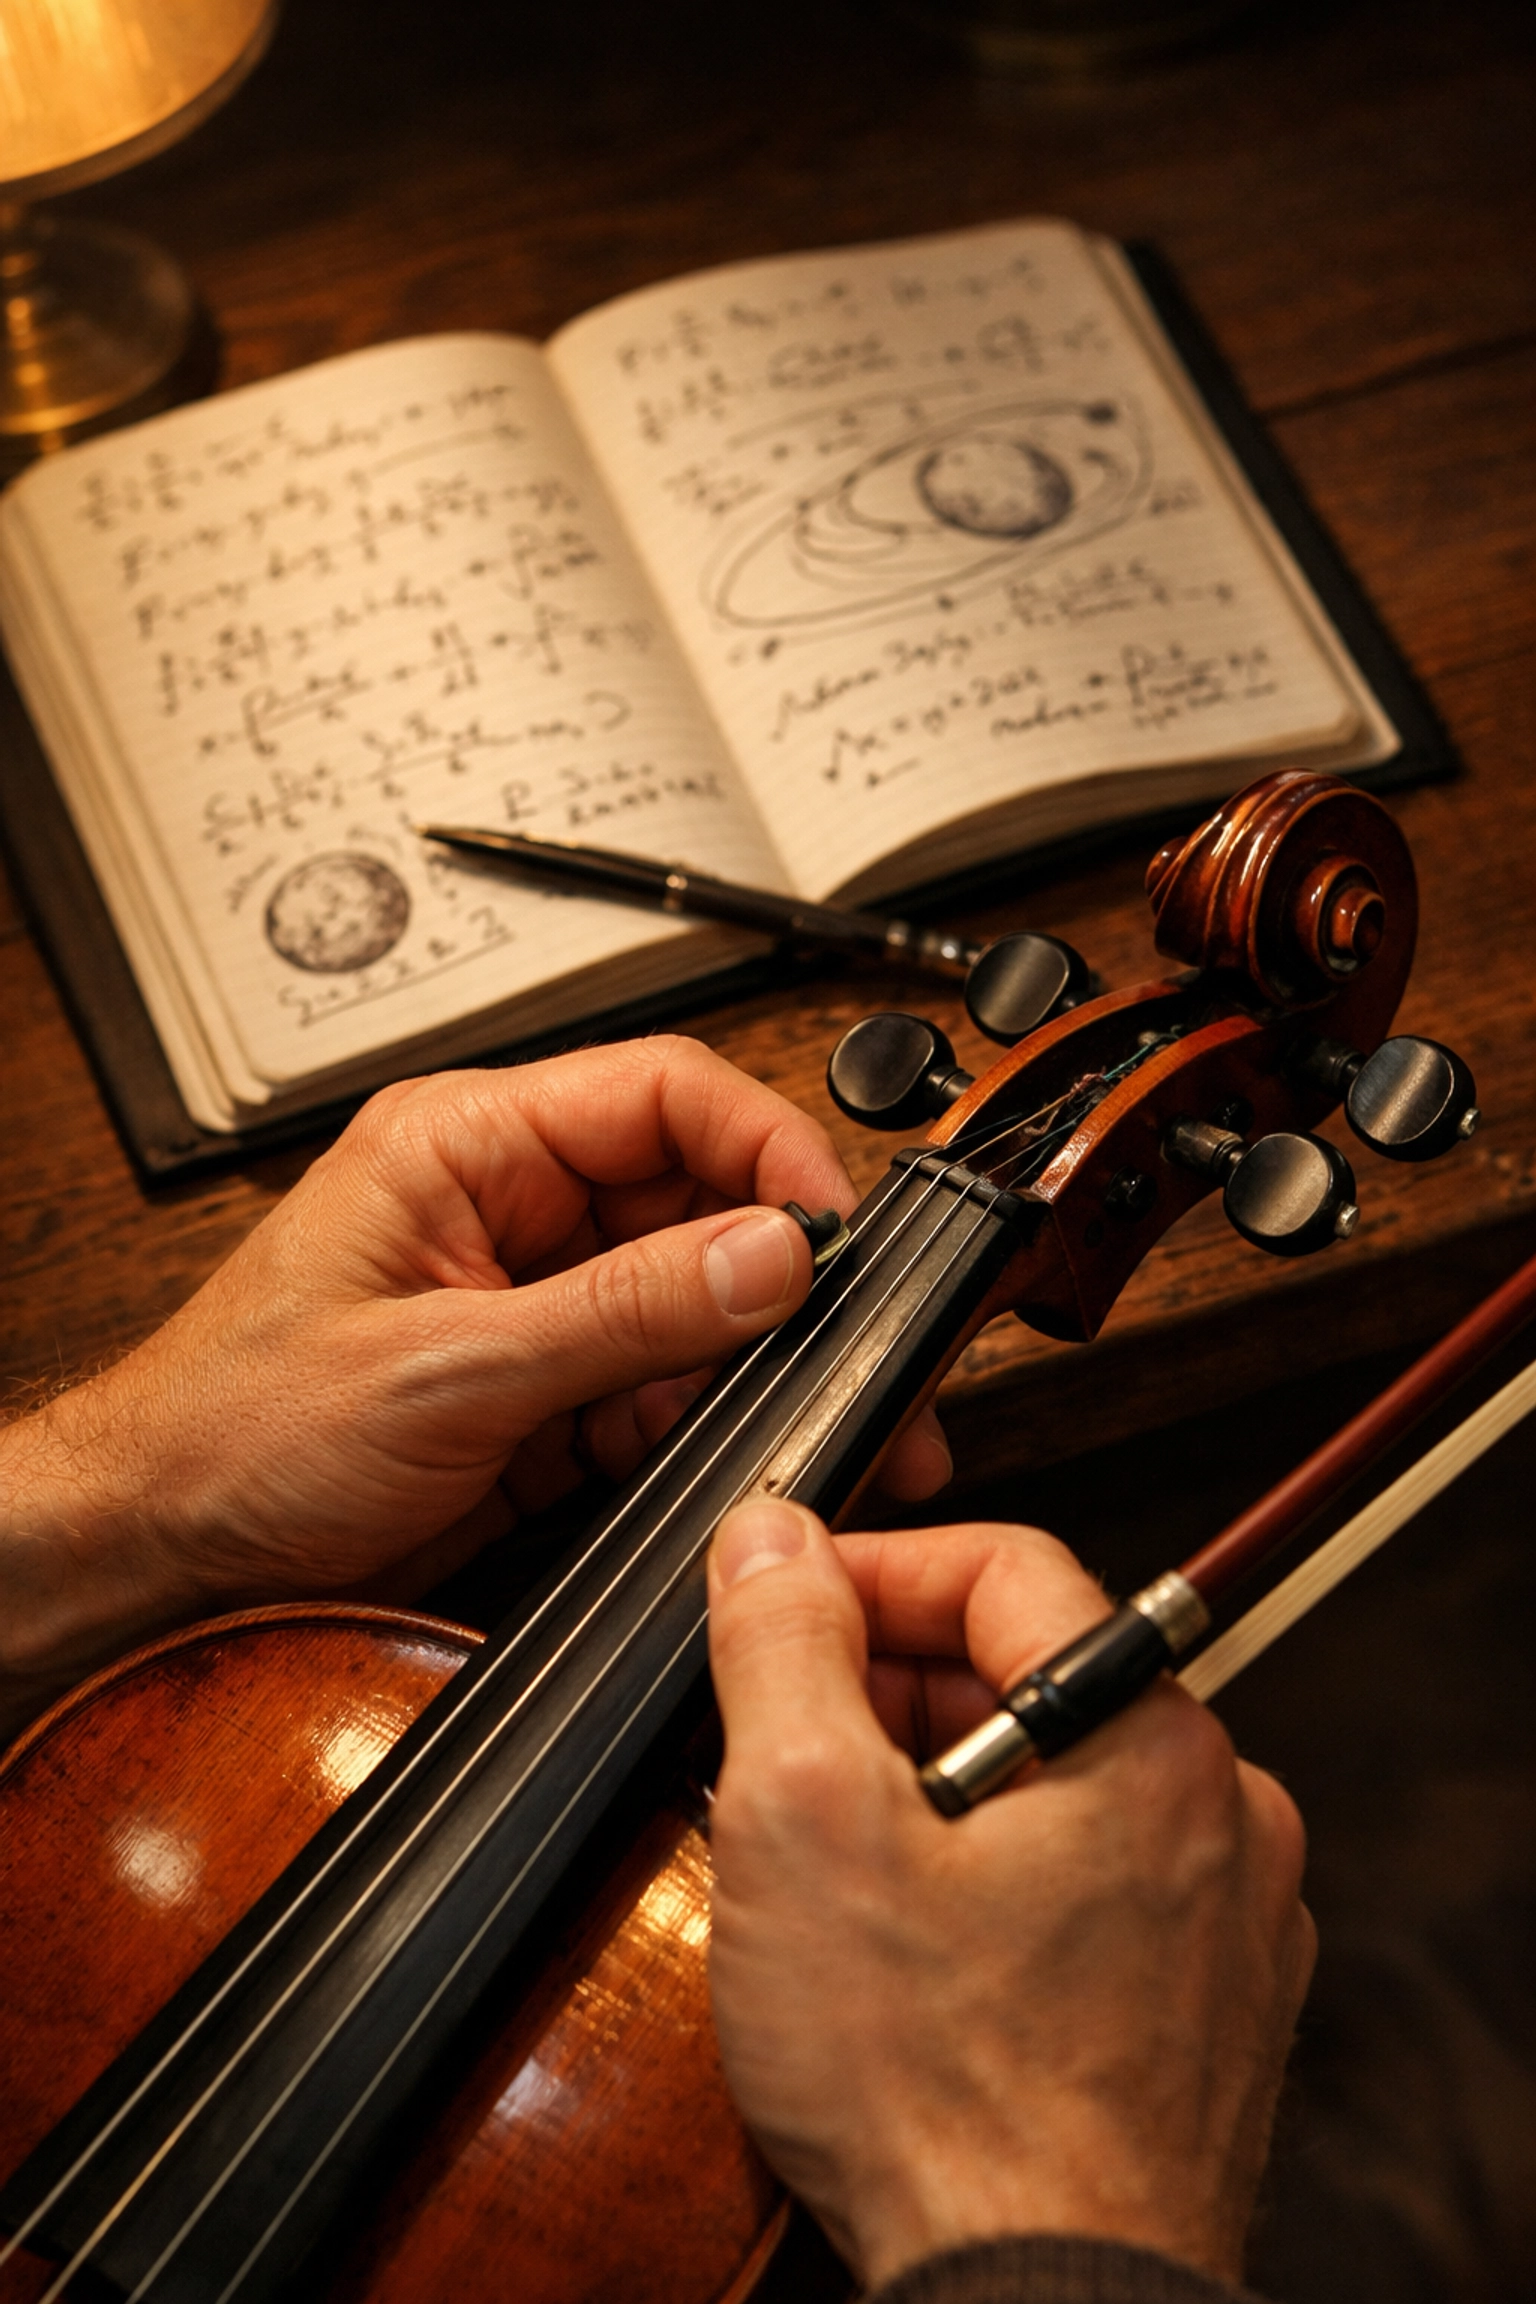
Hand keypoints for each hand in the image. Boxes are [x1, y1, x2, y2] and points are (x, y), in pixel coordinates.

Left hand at [0, 1040, 947, 1725]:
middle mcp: (508, 1207)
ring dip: (743, 1361)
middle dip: (774, 1272)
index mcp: (468, 1145)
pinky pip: (655, 1386)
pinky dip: (693, 1425)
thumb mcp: (447, 1367)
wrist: (163, 1552)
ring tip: (793, 1412)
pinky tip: (713, 1457)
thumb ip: (623, 1310)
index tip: (833, 1226)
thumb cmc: (235, 1430)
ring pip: (690, 1302)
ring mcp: (530, 1300)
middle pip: (695, 1199)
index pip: (663, 1094)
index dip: (765, 1146)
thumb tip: (769, 1254)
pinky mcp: (541, 1388)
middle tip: (844, 1340)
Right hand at [706, 1500, 1314, 2290]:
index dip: (870, 1570)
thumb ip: (784, 1643)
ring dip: (933, 1799)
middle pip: (1029, 1679)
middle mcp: (1218, 1820)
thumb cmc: (942, 2101)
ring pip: (1052, 1790)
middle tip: (785, 1758)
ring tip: (835, 1875)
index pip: (1003, 1566)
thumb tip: (771, 1538)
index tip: (785, 1604)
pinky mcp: (1196, 2016)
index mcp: (1152, 1742)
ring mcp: (1220, 1926)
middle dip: (887, 1697)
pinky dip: (992, 1891)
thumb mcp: (803, 1820)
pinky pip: (1084, 1892)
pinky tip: (912, 1961)